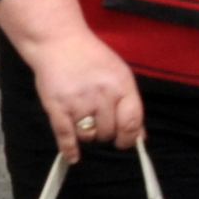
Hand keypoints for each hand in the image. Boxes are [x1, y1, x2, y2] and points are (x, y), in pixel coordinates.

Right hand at [24, 30, 143, 156]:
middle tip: (99, 122)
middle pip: (109, 132)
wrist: (58, 41)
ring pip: (89, 135)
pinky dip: (70, 149)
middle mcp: (102, 95)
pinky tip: (73, 157)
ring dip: (88, 134)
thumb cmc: (92, 58)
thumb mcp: (119, 74)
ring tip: (83, 120)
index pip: (132, 122)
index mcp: (122, 86)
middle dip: (106, 133)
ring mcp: (79, 102)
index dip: (130, 137)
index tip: (124, 141)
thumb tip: (140, 136)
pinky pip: (66, 136)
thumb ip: (131, 105)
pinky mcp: (57, 107)